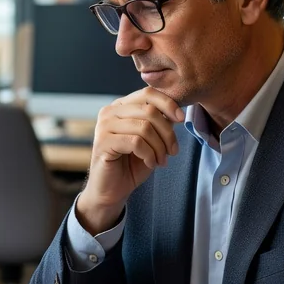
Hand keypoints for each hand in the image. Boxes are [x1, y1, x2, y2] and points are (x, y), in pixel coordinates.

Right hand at [77, 87, 183, 233]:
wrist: (112, 190)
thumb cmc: (131, 164)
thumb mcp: (151, 140)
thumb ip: (159, 123)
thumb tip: (176, 112)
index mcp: (121, 106)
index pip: (148, 93)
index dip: (168, 104)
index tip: (181, 119)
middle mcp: (110, 112)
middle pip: (149, 110)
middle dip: (167, 133)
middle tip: (173, 151)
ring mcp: (104, 126)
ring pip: (144, 127)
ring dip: (159, 147)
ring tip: (161, 160)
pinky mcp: (102, 143)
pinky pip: (135, 142)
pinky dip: (149, 154)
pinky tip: (150, 163)